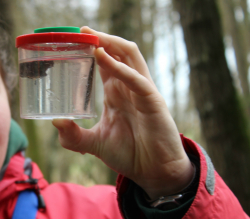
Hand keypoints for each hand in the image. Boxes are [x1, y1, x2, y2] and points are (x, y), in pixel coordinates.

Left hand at [52, 27, 193, 198]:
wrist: (152, 169)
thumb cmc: (128, 153)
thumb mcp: (95, 143)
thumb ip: (74, 136)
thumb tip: (55, 121)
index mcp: (116, 93)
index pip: (105, 62)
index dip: (91, 49)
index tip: (72, 40)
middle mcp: (128, 87)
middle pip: (117, 52)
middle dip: (100, 39)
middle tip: (80, 30)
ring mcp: (142, 92)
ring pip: (130, 57)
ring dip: (111, 44)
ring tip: (91, 35)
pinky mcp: (152, 101)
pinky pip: (137, 79)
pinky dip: (121, 68)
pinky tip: (103, 58)